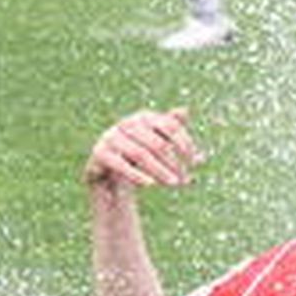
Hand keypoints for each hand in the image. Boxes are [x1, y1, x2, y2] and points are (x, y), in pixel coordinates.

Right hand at [84, 107, 202, 189]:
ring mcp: (111, 136)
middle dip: (173, 163)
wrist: (110, 176)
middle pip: (157, 143)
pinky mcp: (99, 153)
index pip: (170, 126)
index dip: (185, 143)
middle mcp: (127, 122)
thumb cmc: (141, 158)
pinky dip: (136, 175)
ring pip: (141, 154)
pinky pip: (120, 164)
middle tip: (185, 179)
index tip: (196, 162)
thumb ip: (174, 131)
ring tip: (173, 184)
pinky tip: (150, 184)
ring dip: (160, 171)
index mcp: (145, 116)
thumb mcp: (160, 145)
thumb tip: (185, 110)